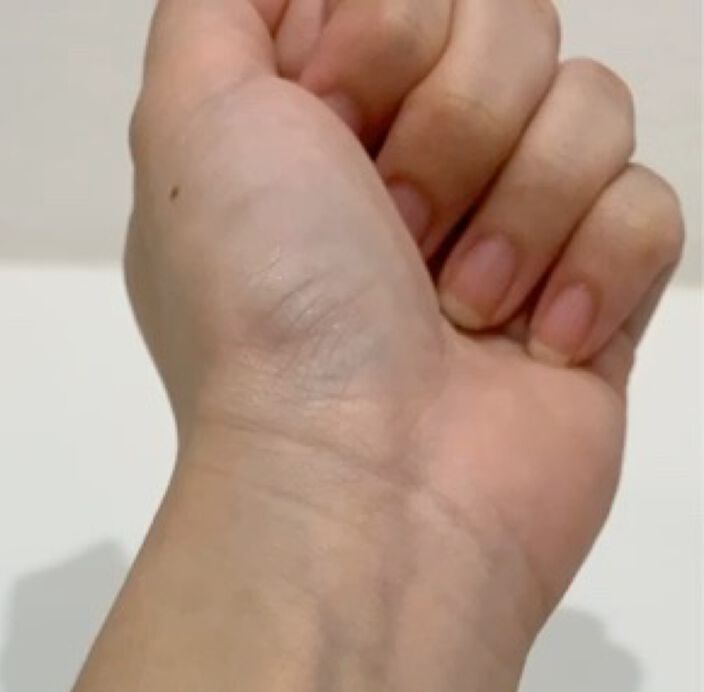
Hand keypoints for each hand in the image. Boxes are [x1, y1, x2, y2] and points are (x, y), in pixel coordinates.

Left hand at [126, 0, 683, 621]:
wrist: (367, 494)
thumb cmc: (272, 316)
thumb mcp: (189, 117)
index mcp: (320, 127)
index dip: (385, 32)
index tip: (332, 124)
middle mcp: (415, 175)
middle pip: (513, 22)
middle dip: (456, 122)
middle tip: (394, 233)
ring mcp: (514, 239)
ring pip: (591, 102)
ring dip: (521, 204)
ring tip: (460, 309)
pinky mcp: (596, 306)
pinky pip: (651, 201)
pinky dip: (596, 269)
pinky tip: (538, 344)